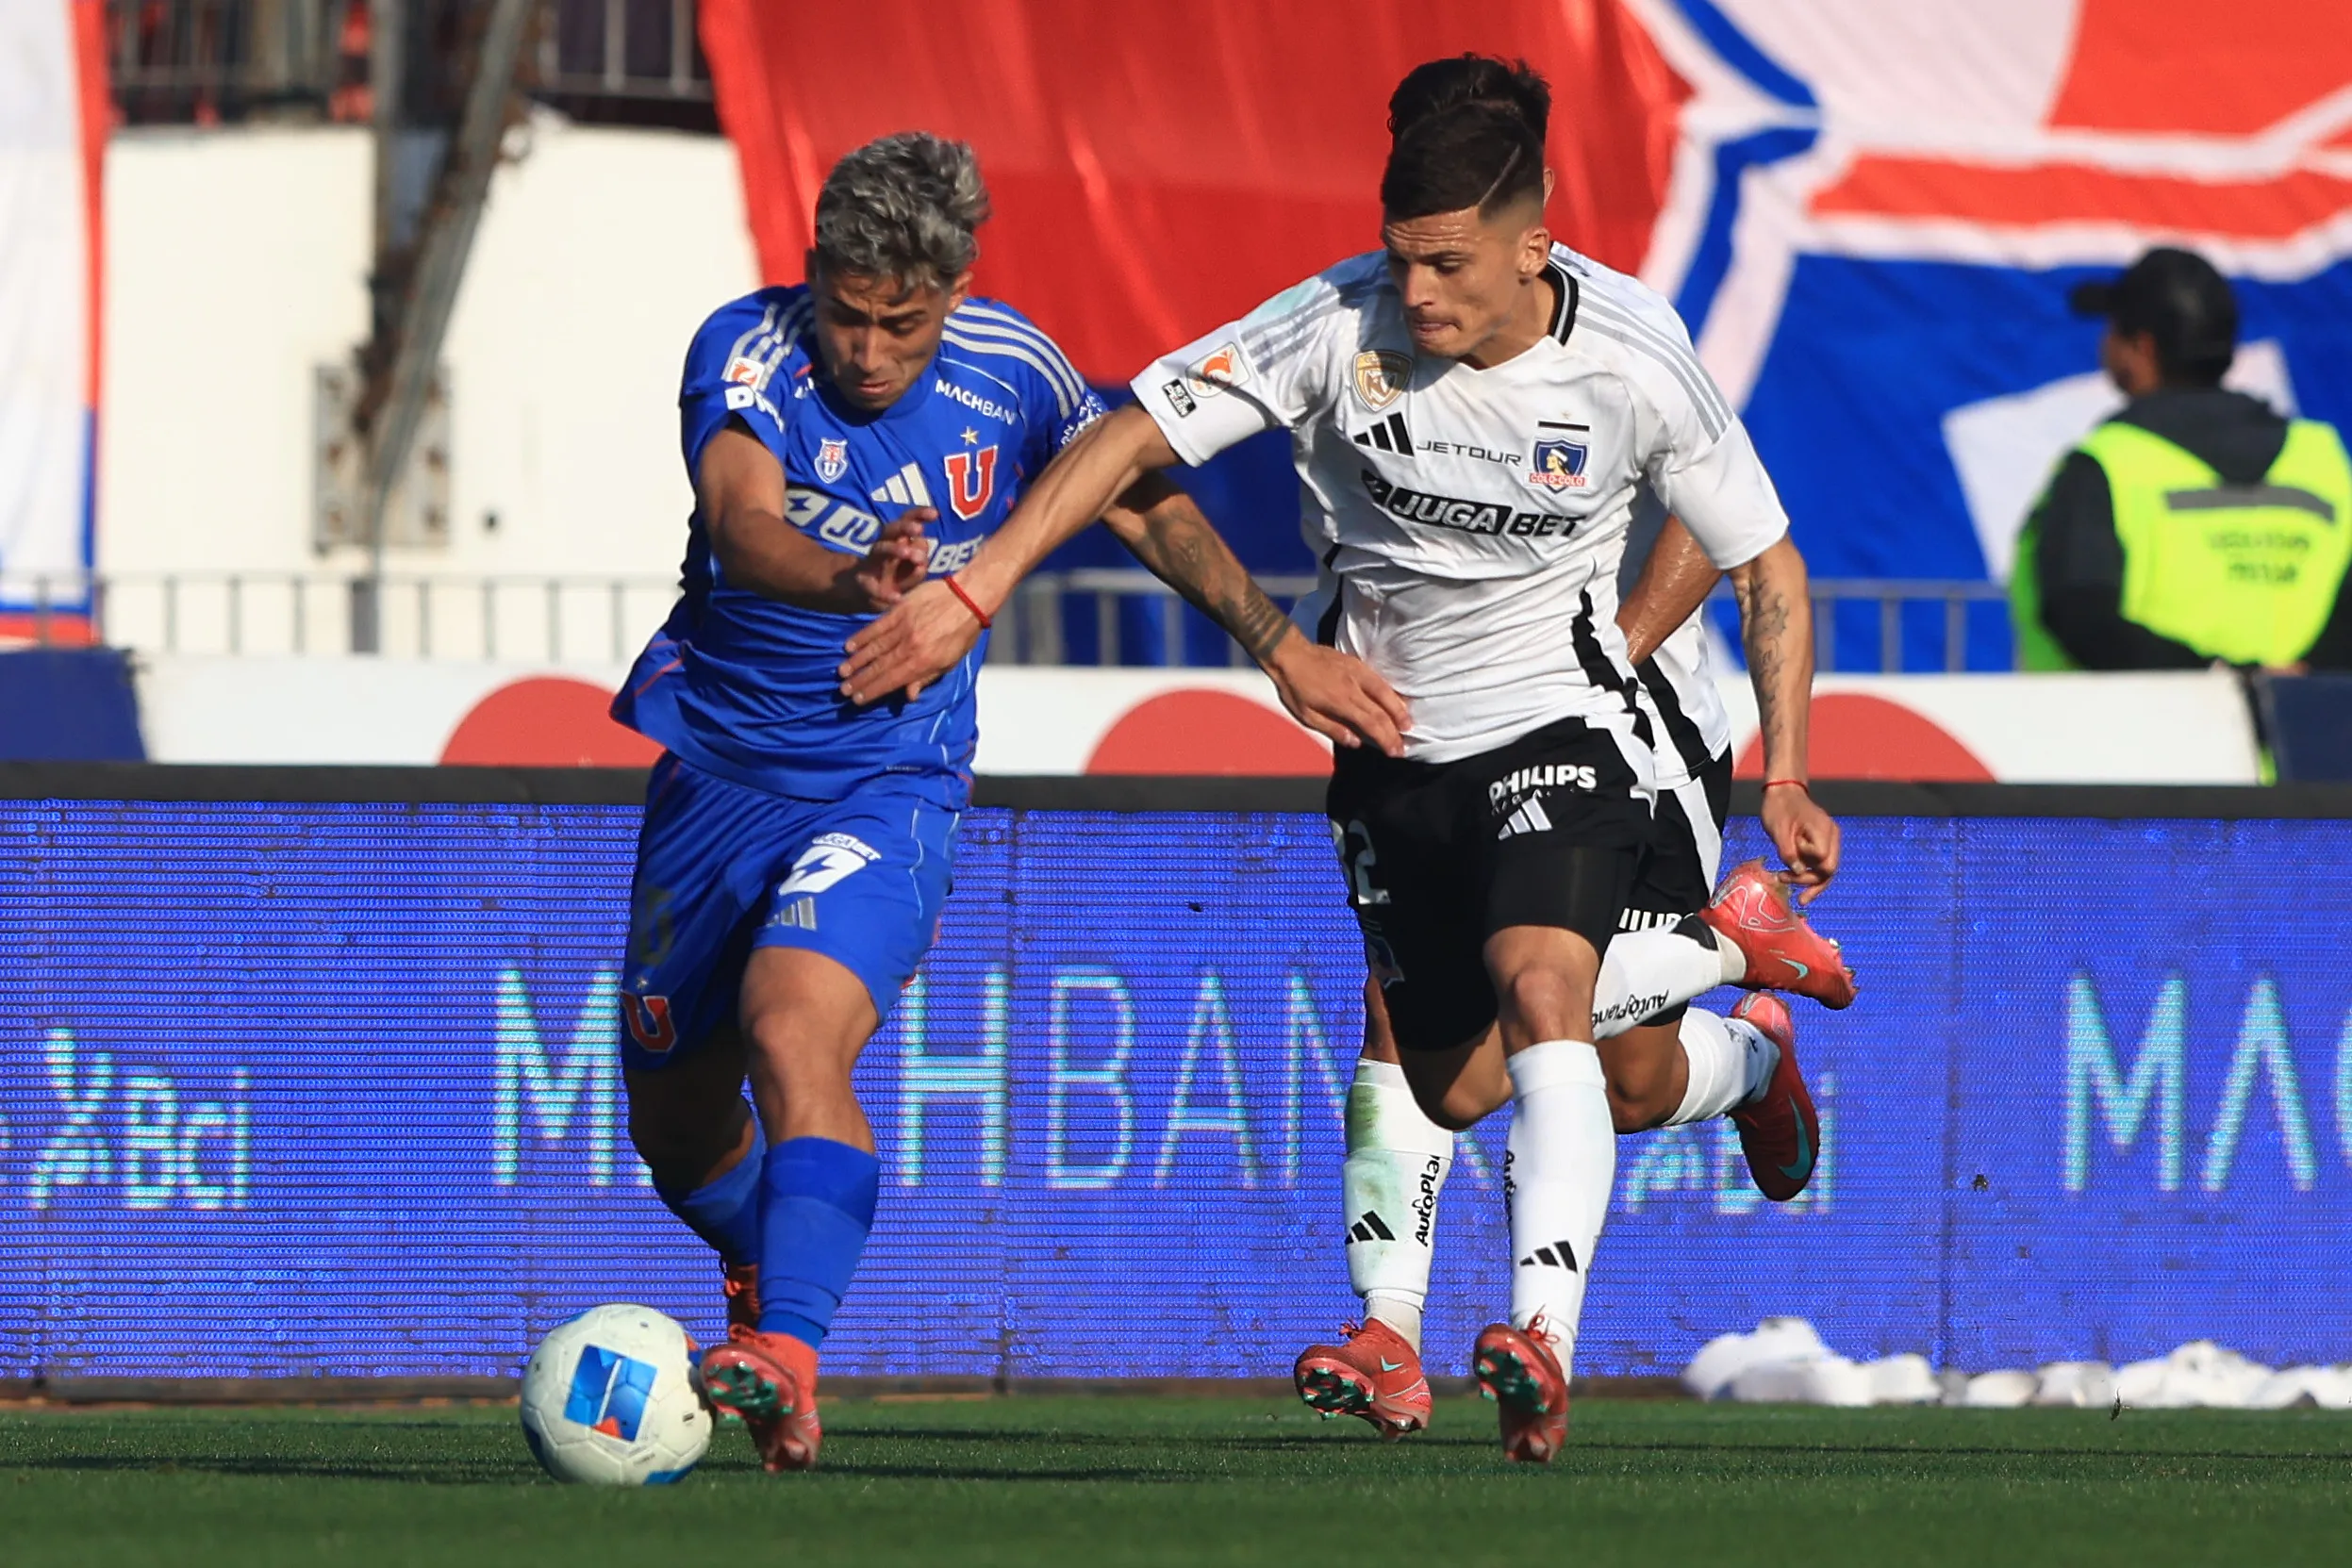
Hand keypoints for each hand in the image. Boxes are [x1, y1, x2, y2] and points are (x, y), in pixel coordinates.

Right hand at [837, 509, 932, 613]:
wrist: (863, 594)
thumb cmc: (894, 576)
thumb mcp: (910, 570)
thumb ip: (919, 564)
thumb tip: (922, 562)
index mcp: (896, 540)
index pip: (906, 521)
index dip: (919, 515)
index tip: (935, 513)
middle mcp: (883, 546)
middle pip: (891, 529)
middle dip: (905, 527)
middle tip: (919, 529)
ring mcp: (871, 562)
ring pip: (880, 549)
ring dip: (894, 549)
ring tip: (909, 554)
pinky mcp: (862, 581)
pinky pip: (871, 585)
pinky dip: (885, 594)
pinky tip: (897, 599)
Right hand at [840, 575, 985, 704]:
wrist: (968, 598)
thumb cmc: (962, 632)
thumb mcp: (950, 661)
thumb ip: (926, 678)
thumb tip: (908, 695)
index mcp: (923, 662)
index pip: (892, 680)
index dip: (873, 691)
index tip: (857, 699)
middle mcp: (910, 647)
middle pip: (879, 667)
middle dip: (860, 680)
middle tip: (843, 690)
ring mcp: (903, 628)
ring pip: (874, 648)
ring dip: (856, 661)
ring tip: (842, 671)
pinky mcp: (899, 611)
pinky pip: (876, 626)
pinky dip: (862, 637)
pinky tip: (849, 646)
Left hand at [1263, 634, 1409, 756]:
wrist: (1289, 654)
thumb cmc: (1294, 687)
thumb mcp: (1306, 715)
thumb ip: (1332, 729)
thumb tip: (1356, 742)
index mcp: (1341, 701)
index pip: (1371, 723)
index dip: (1385, 739)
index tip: (1395, 752)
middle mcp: (1353, 686)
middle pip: (1382, 711)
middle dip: (1395, 730)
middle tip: (1403, 746)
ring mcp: (1357, 672)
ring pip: (1386, 692)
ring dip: (1399, 710)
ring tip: (1408, 724)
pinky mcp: (1357, 663)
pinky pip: (1379, 679)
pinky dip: (1391, 692)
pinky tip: (1396, 701)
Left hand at [1760, 783, 1839, 902]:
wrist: (1783, 793)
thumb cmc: (1779, 807)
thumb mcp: (1778, 830)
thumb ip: (1789, 851)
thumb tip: (1799, 871)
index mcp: (1823, 830)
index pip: (1822, 859)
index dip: (1806, 862)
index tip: (1790, 853)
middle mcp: (1832, 836)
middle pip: (1829, 869)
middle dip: (1808, 880)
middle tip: (1783, 879)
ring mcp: (1829, 841)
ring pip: (1827, 871)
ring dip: (1808, 880)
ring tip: (1786, 883)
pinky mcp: (1823, 844)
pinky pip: (1821, 865)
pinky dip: (1810, 875)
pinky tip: (1797, 883)